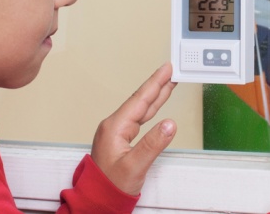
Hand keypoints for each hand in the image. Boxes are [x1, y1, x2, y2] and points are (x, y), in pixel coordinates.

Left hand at [91, 62, 177, 195]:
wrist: (97, 200)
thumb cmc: (110, 186)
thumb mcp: (134, 166)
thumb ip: (153, 144)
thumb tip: (170, 124)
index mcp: (115, 127)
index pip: (140, 100)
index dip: (155, 83)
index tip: (167, 69)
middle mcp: (114, 126)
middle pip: (140, 100)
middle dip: (157, 84)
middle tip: (171, 70)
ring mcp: (117, 131)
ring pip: (141, 108)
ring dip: (155, 95)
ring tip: (169, 82)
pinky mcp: (120, 138)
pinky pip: (139, 118)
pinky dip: (151, 108)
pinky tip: (157, 103)